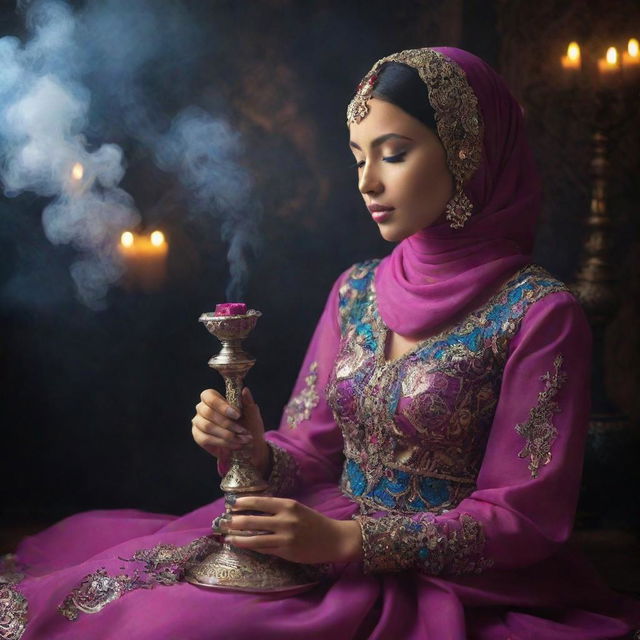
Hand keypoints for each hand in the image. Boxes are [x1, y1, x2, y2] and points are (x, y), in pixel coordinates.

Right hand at [192, 387, 269, 476]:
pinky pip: (206, 439)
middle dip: (227, 423)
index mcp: (214, 398)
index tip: (238, 415)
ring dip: (227, 434)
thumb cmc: (248, 426)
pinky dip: (223, 442)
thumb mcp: (251, 413)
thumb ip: (248, 402)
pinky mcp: (198, 437)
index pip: (209, 395)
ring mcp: (199, 422)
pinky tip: (235, 445)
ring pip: (207, 426)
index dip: (222, 405)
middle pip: (208, 412)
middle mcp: (203, 408)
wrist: (248, 446)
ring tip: (242, 439)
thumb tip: (245, 390)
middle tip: (242, 430)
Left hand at [221, 496, 362, 564]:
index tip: (232, 504)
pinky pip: (264, 549)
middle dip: (235, 521)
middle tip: (225, 522)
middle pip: (252, 520)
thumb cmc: (314, 522)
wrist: (333, 539)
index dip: (243, 503)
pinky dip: (252, 547)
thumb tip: (254, 510)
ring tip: (228, 537)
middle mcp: (285, 520)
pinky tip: (244, 546)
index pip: (260, 502)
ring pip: (254, 538)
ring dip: (238, 538)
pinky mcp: (285, 552)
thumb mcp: (297, 509)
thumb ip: (278, 509)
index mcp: (287, 505)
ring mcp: (284, 537)